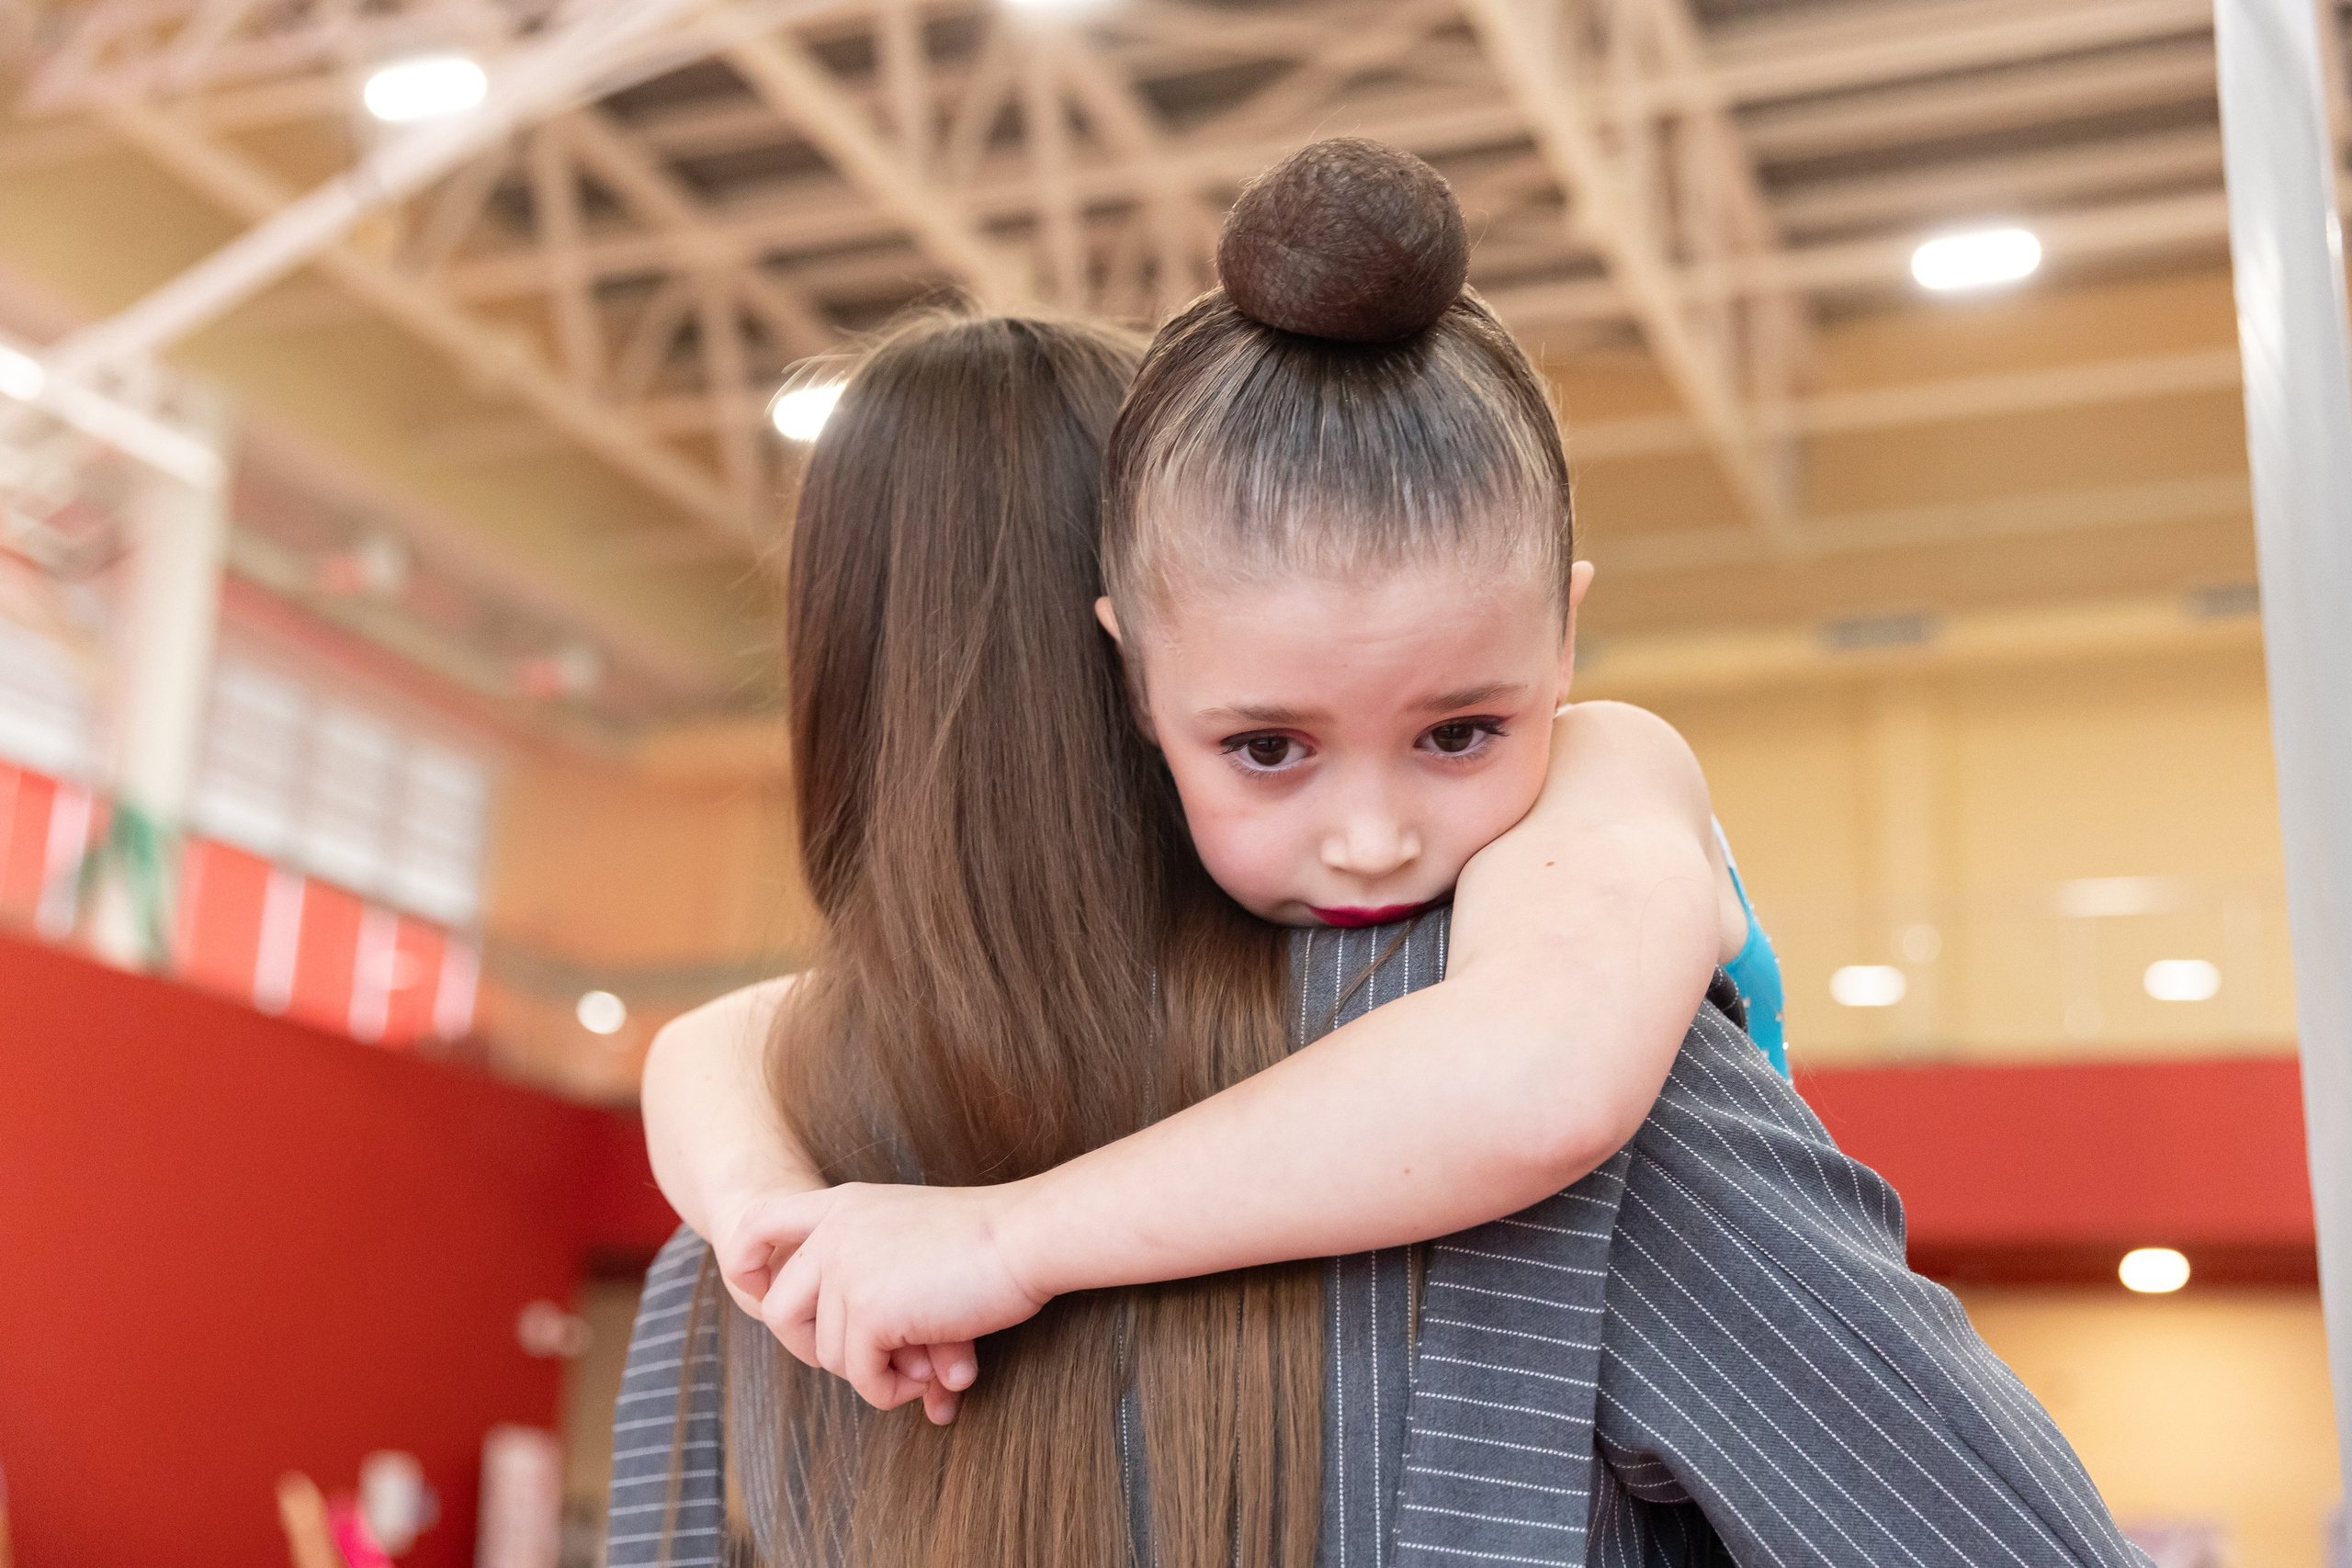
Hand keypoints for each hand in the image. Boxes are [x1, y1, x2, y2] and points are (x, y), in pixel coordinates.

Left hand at [725, 1180, 1051, 1421]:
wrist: (1026, 1237)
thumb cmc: (990, 1243)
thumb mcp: (913, 1238)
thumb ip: (875, 1278)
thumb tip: (860, 1357)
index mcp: (844, 1205)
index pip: (757, 1224)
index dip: (749, 1266)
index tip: (763, 1292)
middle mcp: (834, 1232)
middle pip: (778, 1310)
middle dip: (819, 1351)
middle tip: (871, 1363)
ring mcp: (846, 1269)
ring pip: (827, 1353)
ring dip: (873, 1373)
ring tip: (924, 1367)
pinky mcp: (869, 1309)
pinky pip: (860, 1376)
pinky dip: (890, 1390)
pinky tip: (929, 1378)